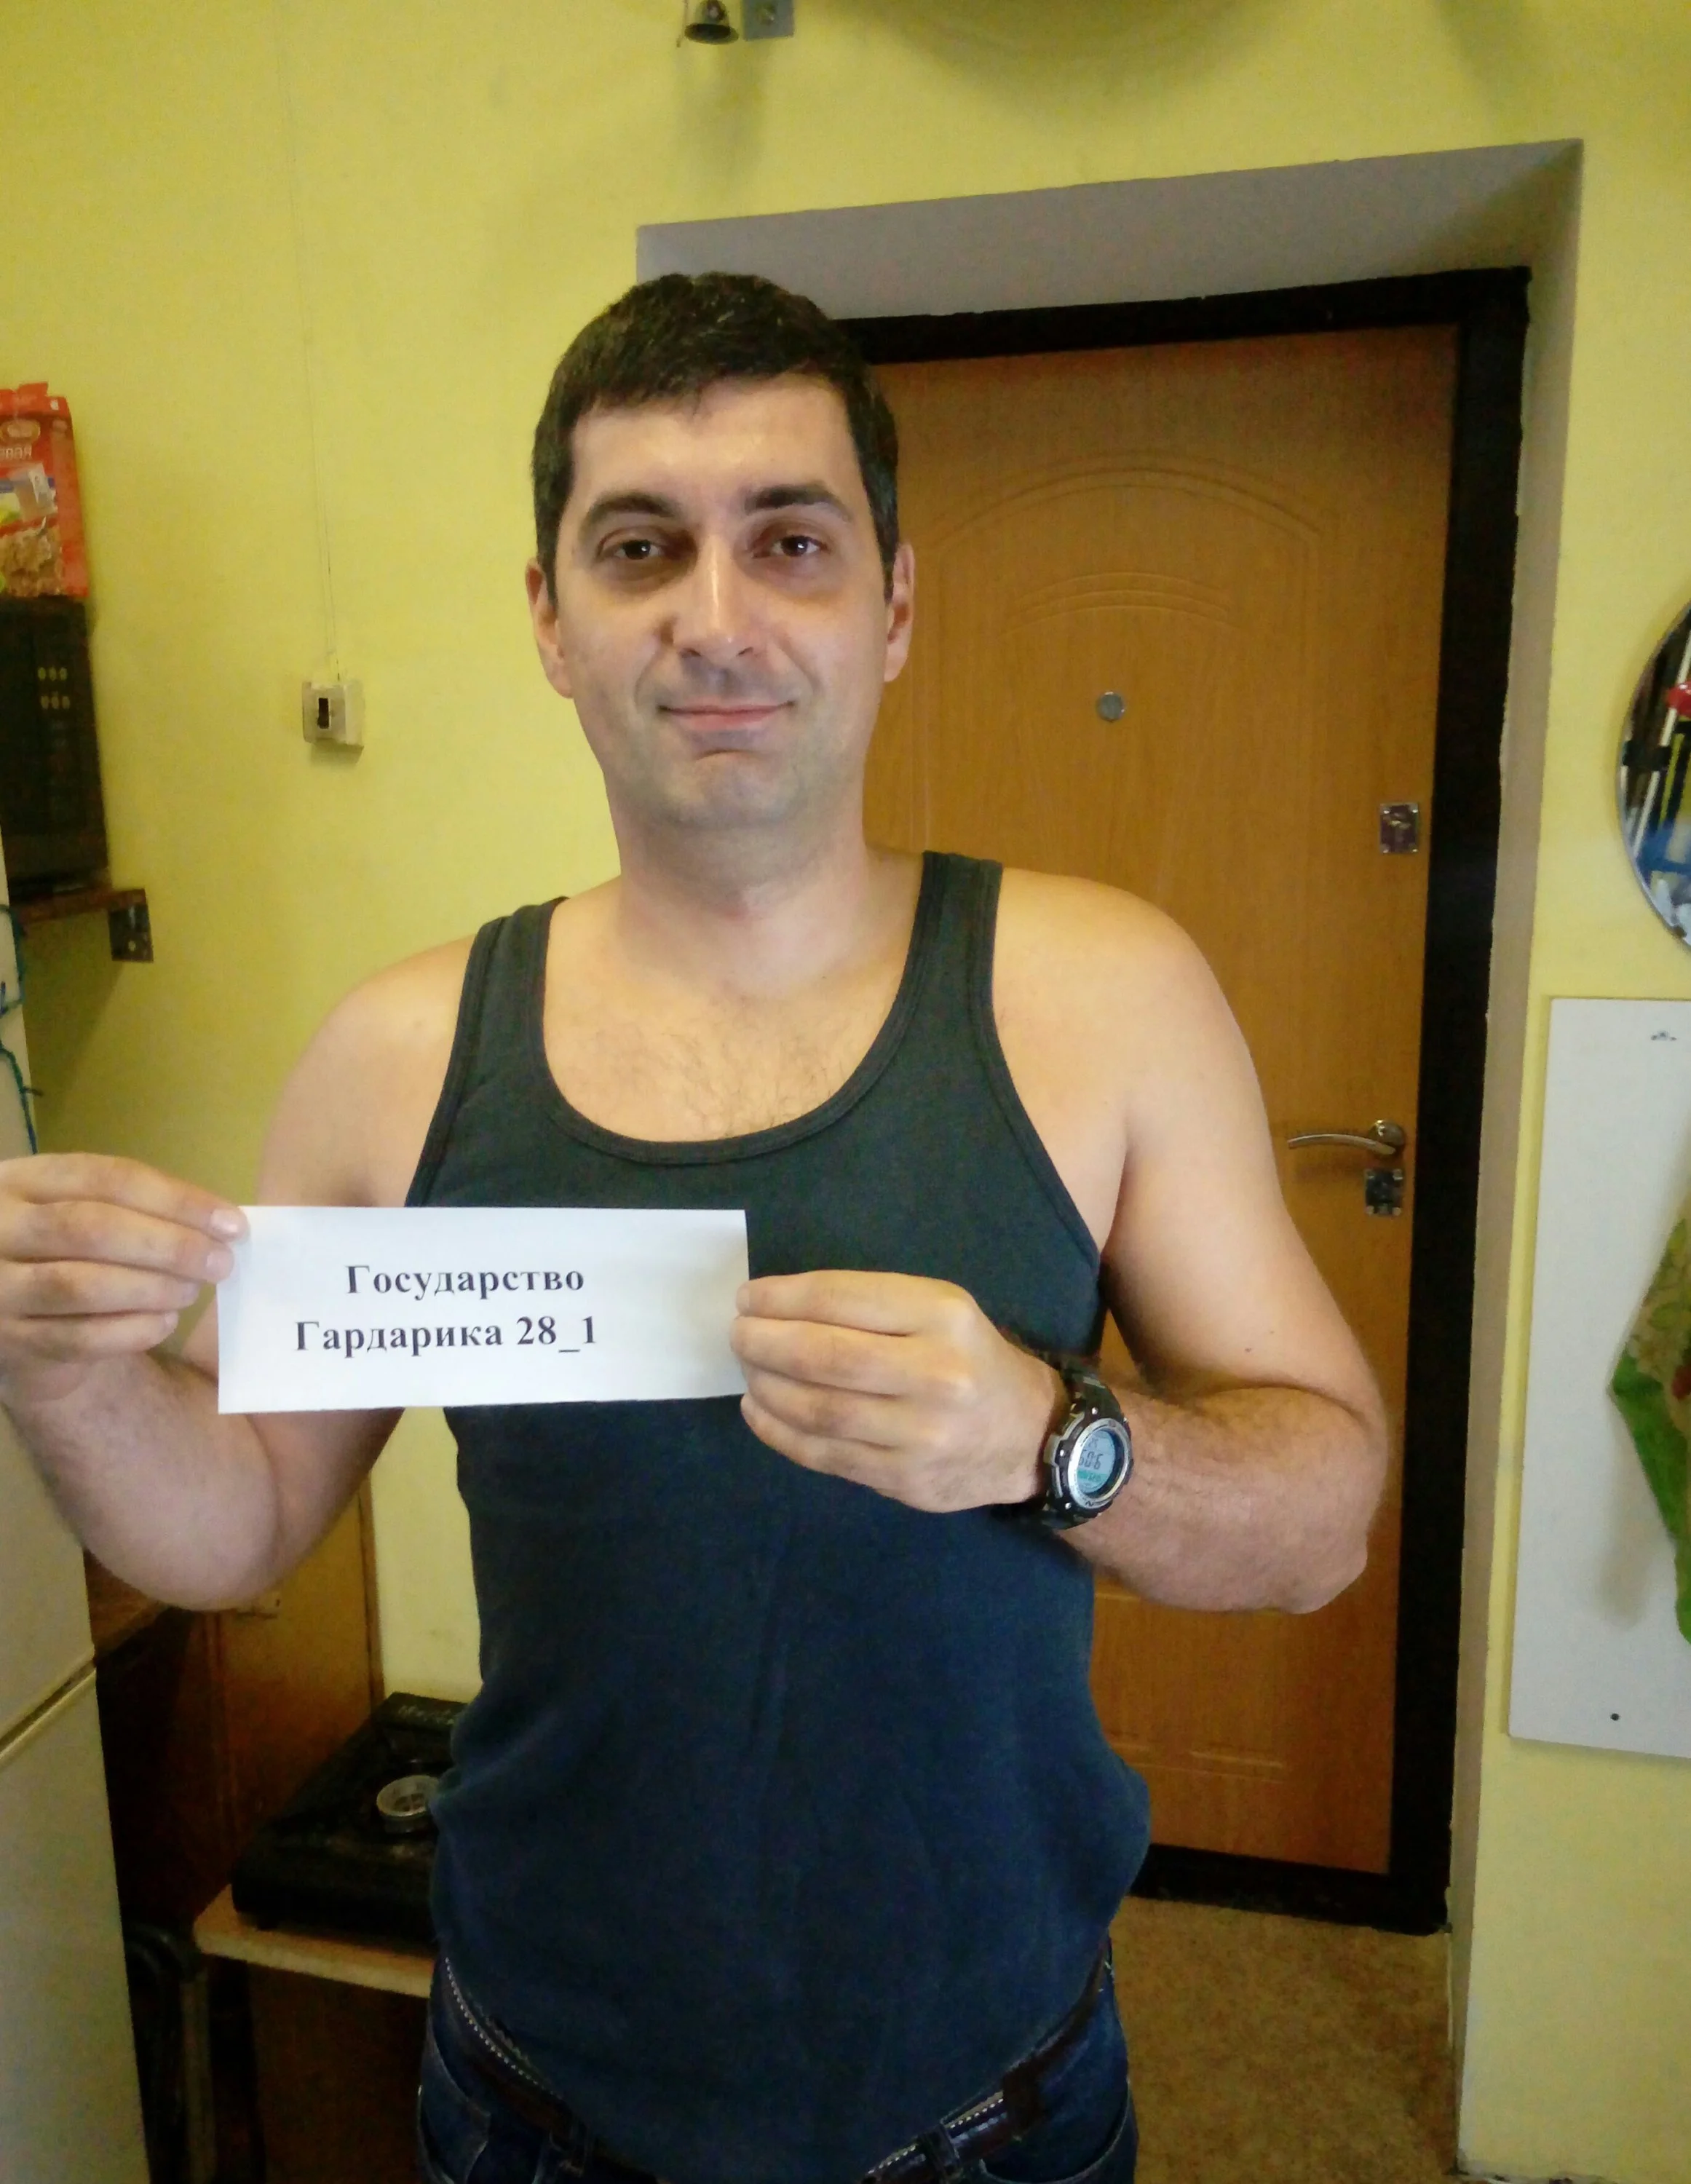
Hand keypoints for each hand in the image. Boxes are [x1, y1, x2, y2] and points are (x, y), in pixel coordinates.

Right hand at [0, 1155, 245, 1403]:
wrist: (13, 1316)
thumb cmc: (68, 1251)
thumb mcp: (85, 1210)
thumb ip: (139, 1209)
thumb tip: (222, 1223)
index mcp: (23, 1180)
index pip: (106, 1178)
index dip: (176, 1199)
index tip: (230, 1223)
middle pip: (91, 1229)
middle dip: (169, 1245)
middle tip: (220, 1262)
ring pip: (80, 1285)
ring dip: (151, 1288)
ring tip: (191, 1290)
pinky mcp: (8, 1341)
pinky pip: (77, 1338)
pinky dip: (131, 1331)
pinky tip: (164, 1322)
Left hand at [731, 1269, 1061, 1512]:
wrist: (1029, 1435)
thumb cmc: (970, 1358)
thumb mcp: (939, 1310)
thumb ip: (869, 1306)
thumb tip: (777, 1307)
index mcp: (943, 1317)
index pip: (842, 1300)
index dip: (782, 1298)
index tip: (748, 1298)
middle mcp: (937, 1375)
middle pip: (824, 1357)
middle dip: (764, 1342)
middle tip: (737, 1334)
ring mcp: (921, 1435)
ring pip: (818, 1411)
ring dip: (766, 1388)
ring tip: (747, 1371)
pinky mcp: (905, 1480)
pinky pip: (825, 1455)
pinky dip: (779, 1432)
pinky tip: (759, 1411)